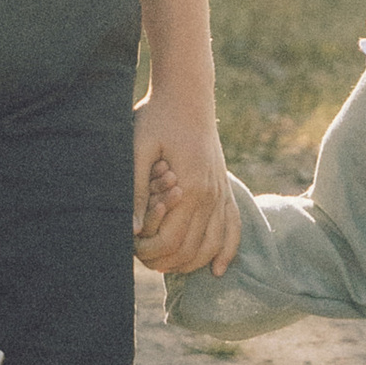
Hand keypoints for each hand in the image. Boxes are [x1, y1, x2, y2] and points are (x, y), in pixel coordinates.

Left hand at [133, 101, 238, 277]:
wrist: (187, 94)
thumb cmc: (157, 117)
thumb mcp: (138, 148)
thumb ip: (137, 191)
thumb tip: (132, 231)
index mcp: (189, 187)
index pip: (171, 241)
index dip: (149, 253)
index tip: (132, 249)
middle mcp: (210, 195)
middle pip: (192, 250)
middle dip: (165, 262)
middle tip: (143, 258)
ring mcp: (221, 192)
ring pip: (213, 245)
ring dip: (192, 263)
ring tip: (168, 265)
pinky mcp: (225, 187)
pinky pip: (233, 227)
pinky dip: (227, 251)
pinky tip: (218, 270)